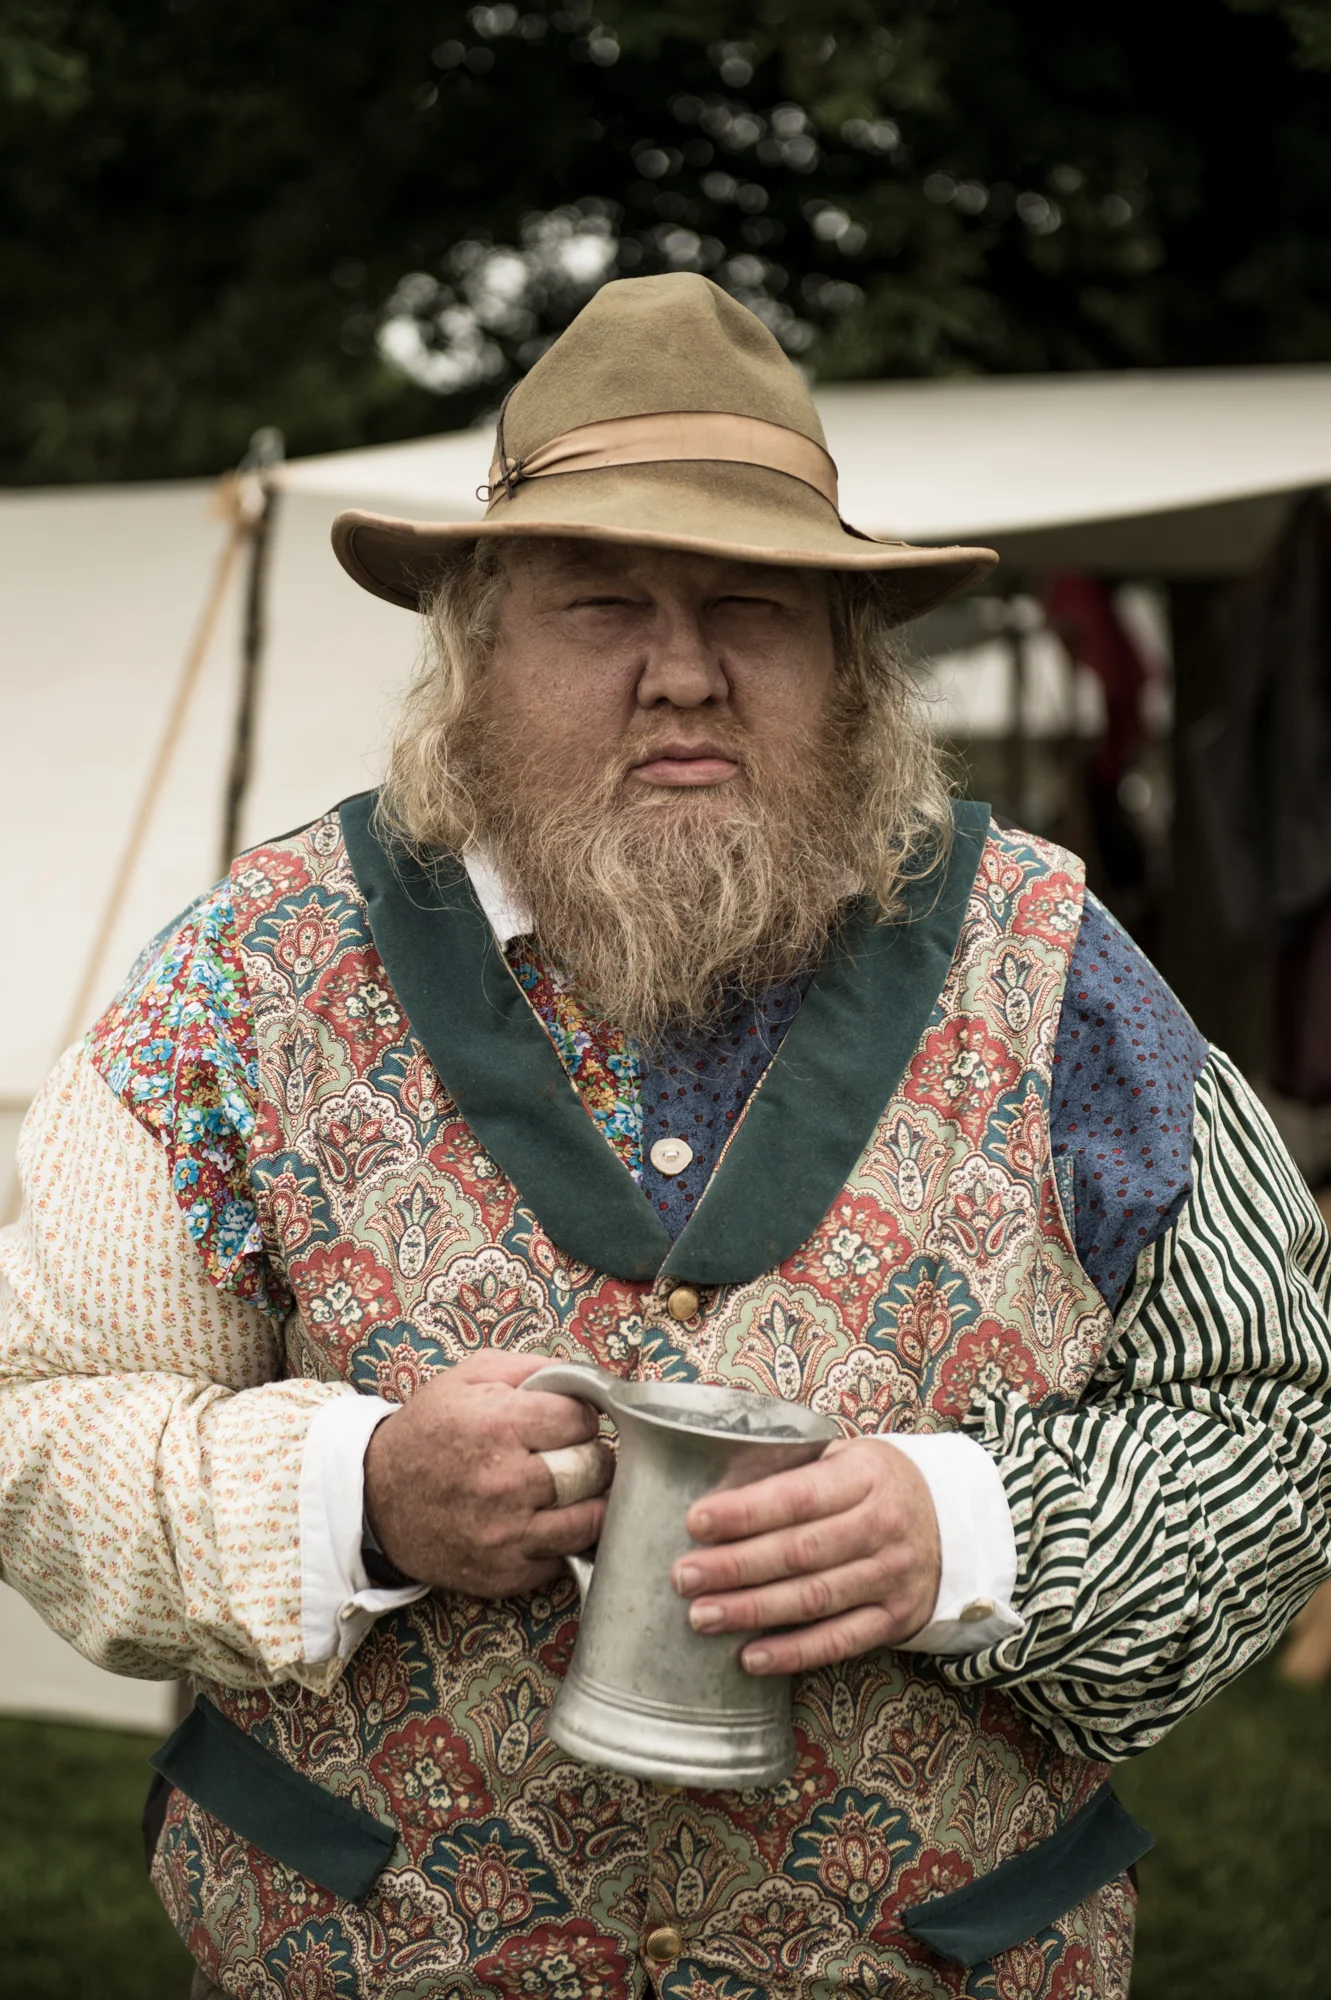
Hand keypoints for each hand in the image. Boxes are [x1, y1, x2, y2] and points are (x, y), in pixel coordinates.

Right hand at [363, 1352, 610, 1595]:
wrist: (375, 1498)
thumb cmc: (428, 1431)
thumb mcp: (470, 1376)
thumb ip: (534, 1368)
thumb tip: (588, 1380)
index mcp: (498, 1425)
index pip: (581, 1421)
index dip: (581, 1418)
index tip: (571, 1423)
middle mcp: (504, 1483)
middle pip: (592, 1470)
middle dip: (592, 1458)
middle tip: (578, 1455)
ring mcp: (505, 1535)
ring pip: (590, 1521)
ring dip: (592, 1502)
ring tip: (576, 1489)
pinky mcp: (504, 1575)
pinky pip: (564, 1558)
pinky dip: (564, 1540)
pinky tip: (546, 1520)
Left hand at [669, 1439, 940, 1673]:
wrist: (954, 1519)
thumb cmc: (875, 1484)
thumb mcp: (846, 1458)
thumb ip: (794, 1471)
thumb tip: (713, 1484)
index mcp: (864, 1476)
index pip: (796, 1496)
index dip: (745, 1512)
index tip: (696, 1521)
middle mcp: (881, 1526)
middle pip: (799, 1552)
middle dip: (735, 1567)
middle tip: (684, 1577)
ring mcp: (892, 1576)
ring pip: (813, 1599)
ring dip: (753, 1611)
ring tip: (703, 1616)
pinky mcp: (896, 1618)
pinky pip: (839, 1640)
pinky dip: (794, 1653)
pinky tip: (751, 1657)